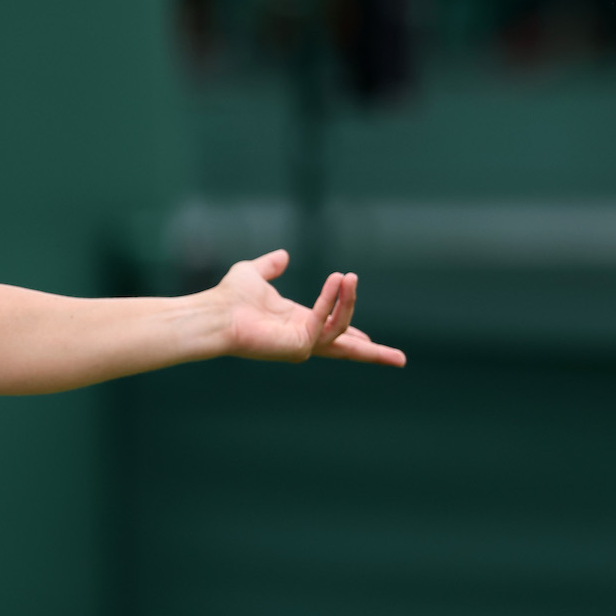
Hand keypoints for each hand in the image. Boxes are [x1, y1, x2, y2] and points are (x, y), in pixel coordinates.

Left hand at [215, 250, 406, 367]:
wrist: (214, 313)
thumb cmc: (228, 298)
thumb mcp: (254, 274)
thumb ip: (271, 267)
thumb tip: (283, 256)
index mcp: (296, 323)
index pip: (331, 330)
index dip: (351, 332)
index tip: (368, 339)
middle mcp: (302, 338)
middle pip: (346, 350)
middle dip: (373, 353)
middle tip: (401, 360)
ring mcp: (302, 345)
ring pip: (341, 328)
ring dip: (348, 301)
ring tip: (349, 276)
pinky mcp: (299, 346)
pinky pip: (326, 322)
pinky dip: (334, 301)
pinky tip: (338, 280)